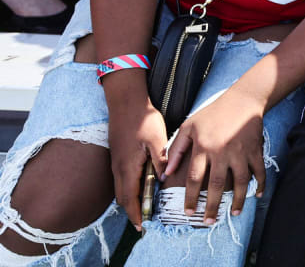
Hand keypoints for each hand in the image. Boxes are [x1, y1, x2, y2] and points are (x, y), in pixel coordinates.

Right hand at [108, 99, 169, 229]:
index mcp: (128, 167)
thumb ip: (160, 161)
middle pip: (123, 198)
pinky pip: (121, 179)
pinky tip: (141, 186)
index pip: (130, 199)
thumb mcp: (156, 140)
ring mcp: (116, 162)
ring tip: (144, 207)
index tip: (141, 227)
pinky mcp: (117, 156)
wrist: (126, 103)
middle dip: (132, 211)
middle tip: (144, 221)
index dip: (135, 214)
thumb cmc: (143, 120)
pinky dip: (129, 188)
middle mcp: (119, 168)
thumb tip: (163, 181)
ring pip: (121, 189)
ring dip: (130, 200)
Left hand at [163, 89, 266, 223]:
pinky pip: (259, 171)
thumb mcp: (189, 127)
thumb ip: (176, 149)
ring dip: (237, 200)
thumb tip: (167, 173)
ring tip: (234, 213)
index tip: (189, 213)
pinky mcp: (255, 150)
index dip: (191, 198)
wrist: (243, 100)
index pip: (195, 178)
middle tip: (209, 222)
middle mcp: (222, 152)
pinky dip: (260, 184)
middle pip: (217, 185)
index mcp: (203, 147)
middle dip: (212, 206)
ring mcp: (241, 152)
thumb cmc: (213, 113)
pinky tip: (257, 196)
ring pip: (240, 182)